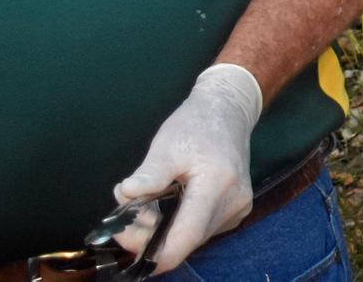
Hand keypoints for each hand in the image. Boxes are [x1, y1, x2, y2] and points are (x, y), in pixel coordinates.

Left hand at [113, 63, 262, 271]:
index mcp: (217, 186)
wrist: (229, 110)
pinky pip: (201, 229)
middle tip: (128, 208)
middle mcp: (233, 204)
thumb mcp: (166, 145)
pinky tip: (172, 201)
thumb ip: (150, 174)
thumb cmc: (195, 124)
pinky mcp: (237, 210)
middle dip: (151, 233)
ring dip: (164, 228)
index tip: (123, 236)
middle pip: (185, 241)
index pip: (185, 239)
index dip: (152, 251)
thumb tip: (126, 194)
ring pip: (192, 238)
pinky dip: (180, 222)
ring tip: (148, 200)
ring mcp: (238, 209)